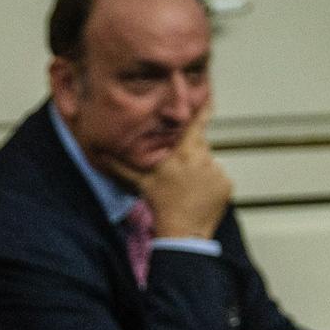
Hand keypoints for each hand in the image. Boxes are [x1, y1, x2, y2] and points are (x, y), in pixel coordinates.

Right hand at [101, 102, 232, 240]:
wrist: (182, 232)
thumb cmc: (161, 205)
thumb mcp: (141, 183)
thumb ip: (122, 166)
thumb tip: (102, 155)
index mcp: (183, 153)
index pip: (196, 124)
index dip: (202, 109)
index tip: (208, 97)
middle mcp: (203, 157)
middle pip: (200, 144)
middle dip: (192, 151)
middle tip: (180, 171)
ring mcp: (217, 171)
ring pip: (209, 162)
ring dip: (200, 170)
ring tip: (188, 188)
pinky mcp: (226, 184)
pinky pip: (219, 178)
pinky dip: (211, 184)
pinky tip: (199, 195)